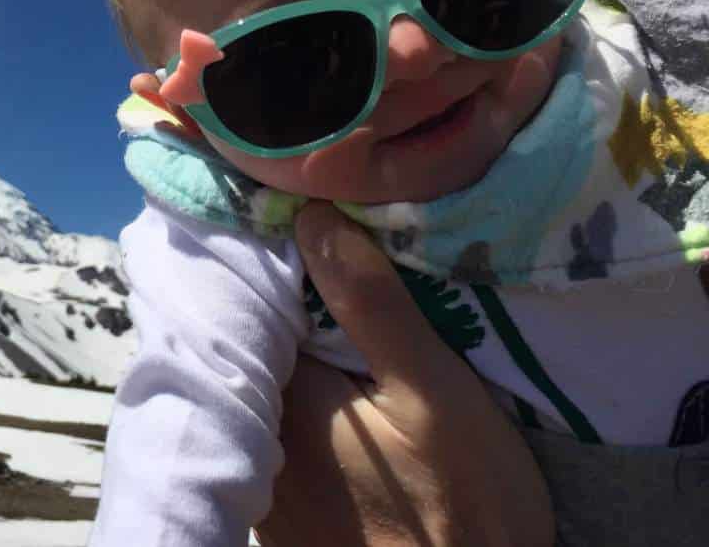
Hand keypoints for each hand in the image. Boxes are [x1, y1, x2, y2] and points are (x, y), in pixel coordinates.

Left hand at [255, 203, 552, 546]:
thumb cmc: (462, 506)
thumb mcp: (435, 395)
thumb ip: (371, 305)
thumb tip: (311, 212)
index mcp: (275, 393)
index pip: (247, 294)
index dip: (268, 245)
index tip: (290, 203)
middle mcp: (247, 429)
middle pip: (247, 330)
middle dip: (273, 283)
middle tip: (310, 230)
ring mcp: (256, 466)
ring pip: (256, 369)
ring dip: (280, 329)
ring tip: (317, 278)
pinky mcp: (275, 495)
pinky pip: (267, 410)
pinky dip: (287, 377)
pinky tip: (321, 354)